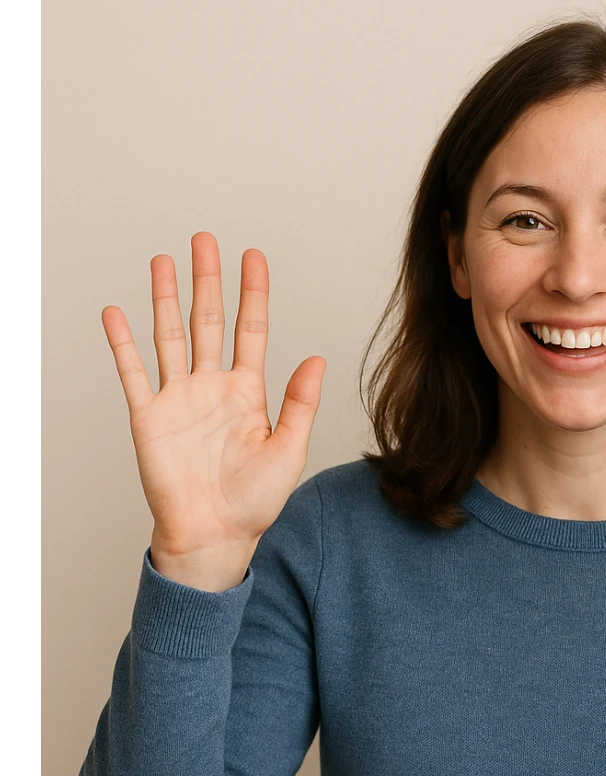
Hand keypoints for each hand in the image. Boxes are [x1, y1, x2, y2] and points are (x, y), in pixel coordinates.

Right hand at [102, 232, 325, 554]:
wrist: (215, 535)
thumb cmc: (255, 500)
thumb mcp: (289, 449)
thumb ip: (300, 403)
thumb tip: (318, 359)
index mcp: (248, 393)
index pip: (251, 330)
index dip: (252, 294)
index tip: (254, 257)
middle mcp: (212, 388)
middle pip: (208, 322)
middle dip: (208, 281)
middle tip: (205, 241)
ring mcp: (179, 399)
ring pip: (170, 336)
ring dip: (166, 299)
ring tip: (163, 261)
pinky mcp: (149, 417)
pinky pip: (134, 372)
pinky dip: (123, 343)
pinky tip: (117, 312)